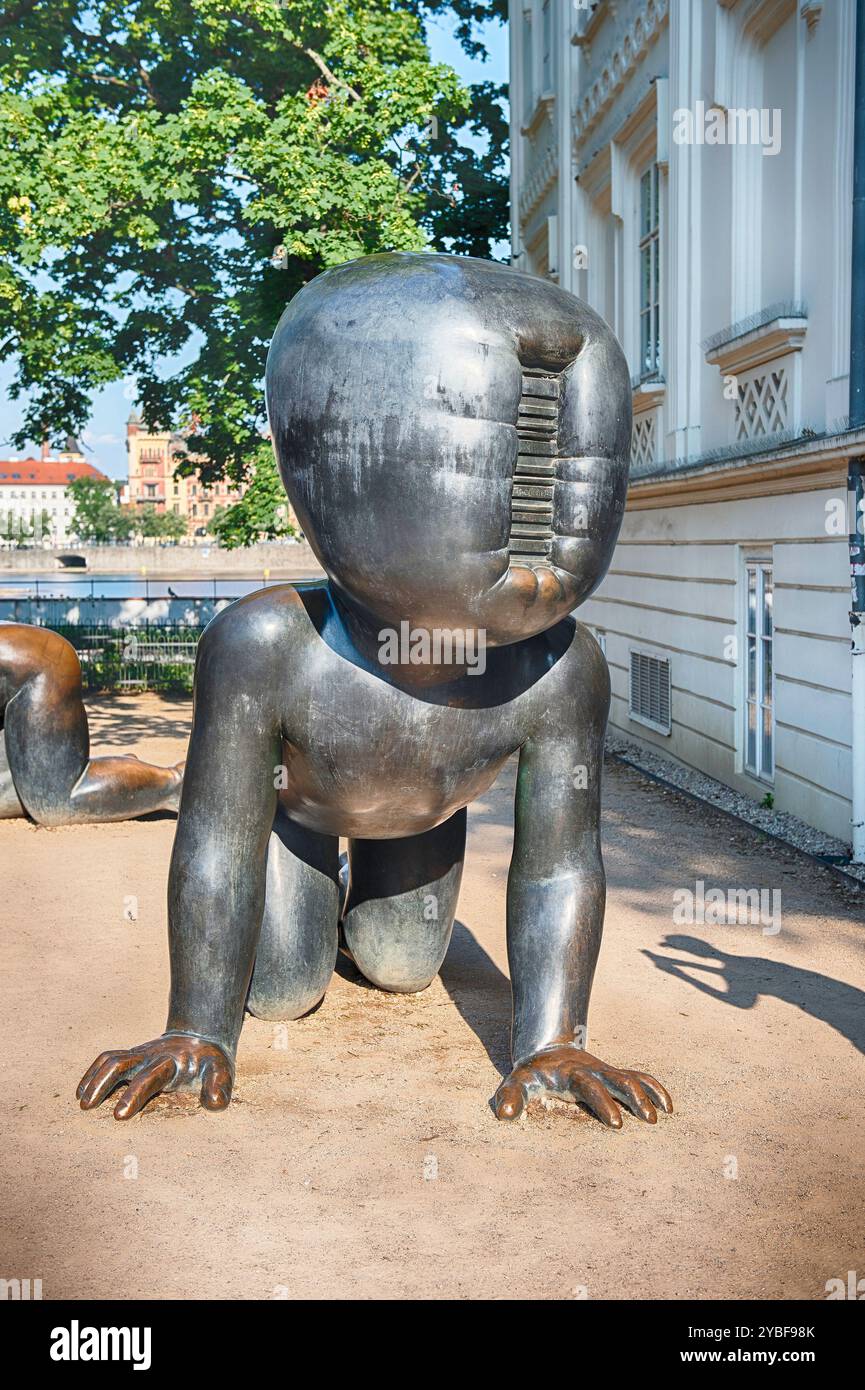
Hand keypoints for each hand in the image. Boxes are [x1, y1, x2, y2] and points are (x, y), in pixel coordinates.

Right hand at [77, 1034, 232, 1119]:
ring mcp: (140, 1053)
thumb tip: (215, 1103)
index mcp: (172, 1062)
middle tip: (87, 1107)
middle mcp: (151, 1055)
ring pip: (111, 1059)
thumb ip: (219, 1086)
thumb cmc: (210, 1062)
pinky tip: (82, 1091)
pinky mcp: (133, 1055)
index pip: (149, 1077)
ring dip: (94, 1078)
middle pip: (122, 1063)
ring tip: (82, 1103)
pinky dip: (93, 1072)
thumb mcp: (221, 1071)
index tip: (118, 1115)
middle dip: (103, 1084)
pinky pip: (108, 1058)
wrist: (202, 1037)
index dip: (133, 1095)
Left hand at [494, 1044, 671, 1127]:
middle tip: (649, 1121)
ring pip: (631, 1077)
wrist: (544, 1047)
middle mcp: (593, 1070)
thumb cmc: (530, 1072)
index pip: (590, 1086)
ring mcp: (605, 1070)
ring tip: (661, 1117)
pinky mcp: (612, 1074)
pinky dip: (654, 1088)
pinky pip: (638, 1077)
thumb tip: (504, 1115)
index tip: (617, 1124)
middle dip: (635, 1099)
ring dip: (648, 1094)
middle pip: (619, 1079)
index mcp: (571, 1073)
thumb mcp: (516, 1081)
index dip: (604, 1102)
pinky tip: (668, 1106)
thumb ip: (511, 1096)